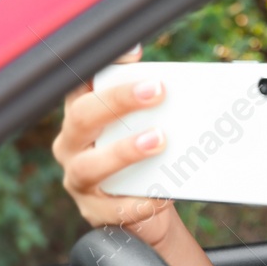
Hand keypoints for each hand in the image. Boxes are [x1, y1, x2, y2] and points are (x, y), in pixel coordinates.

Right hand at [52, 43, 177, 247]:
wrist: (147, 211)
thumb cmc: (147, 161)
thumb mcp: (148, 128)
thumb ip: (156, 107)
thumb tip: (194, 85)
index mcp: (82, 116)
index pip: (82, 83)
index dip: (102, 65)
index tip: (134, 52)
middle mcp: (72, 144)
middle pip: (83, 116)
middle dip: (119, 100)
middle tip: (157, 91)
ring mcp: (78, 179)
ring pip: (89, 165)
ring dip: (125, 151)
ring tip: (159, 140)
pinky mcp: (93, 212)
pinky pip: (112, 208)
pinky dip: (138, 202)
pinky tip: (160, 195)